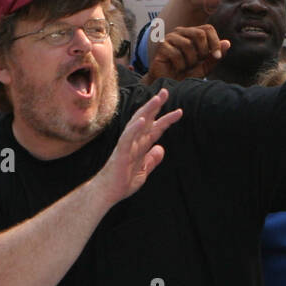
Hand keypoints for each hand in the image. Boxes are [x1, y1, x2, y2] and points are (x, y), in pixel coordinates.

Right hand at [91, 89, 182, 205]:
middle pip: (146, 120)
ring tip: (157, 99)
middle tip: (165, 91)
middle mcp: (133, 142)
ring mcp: (127, 146)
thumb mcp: (143, 171)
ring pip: (137, 124)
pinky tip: (142, 120)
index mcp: (140, 146)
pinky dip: (134, 128)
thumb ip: (152, 160)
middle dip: (156, 106)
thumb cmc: (121, 182)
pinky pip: (127, 138)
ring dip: (147, 110)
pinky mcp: (121, 153)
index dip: (166, 120)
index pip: (155, 129)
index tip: (179, 111)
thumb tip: (161, 148)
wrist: (107, 194)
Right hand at [143, 24, 229, 81]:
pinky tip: (177, 68)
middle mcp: (181, 32)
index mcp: (193, 33)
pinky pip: (176, 54)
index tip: (217, 56)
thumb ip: (215, 55)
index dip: (215, 42)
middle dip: (203, 52)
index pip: (208, 29)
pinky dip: (180, 65)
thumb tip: (227, 43)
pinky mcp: (162, 46)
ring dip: (190, 61)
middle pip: (199, 34)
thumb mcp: (205, 66)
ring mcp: (170, 37)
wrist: (171, 84)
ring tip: (186, 66)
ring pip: (188, 45)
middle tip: (197, 63)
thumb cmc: (187, 74)